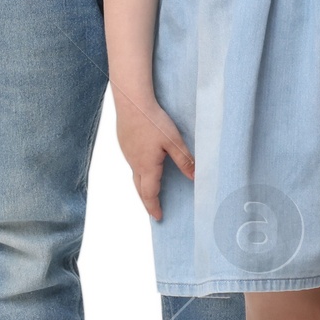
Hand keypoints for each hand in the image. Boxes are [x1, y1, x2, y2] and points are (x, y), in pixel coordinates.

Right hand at [114, 90, 194, 219]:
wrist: (132, 102)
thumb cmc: (153, 121)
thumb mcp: (174, 141)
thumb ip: (184, 160)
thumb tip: (195, 177)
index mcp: (147, 166)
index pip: (150, 193)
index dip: (154, 207)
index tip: (158, 217)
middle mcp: (135, 163)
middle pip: (139, 189)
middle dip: (147, 201)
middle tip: (153, 210)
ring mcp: (128, 153)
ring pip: (135, 176)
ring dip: (142, 187)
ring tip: (150, 192)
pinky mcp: (125, 144)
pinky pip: (132, 164)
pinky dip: (139, 173)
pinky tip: (145, 167)